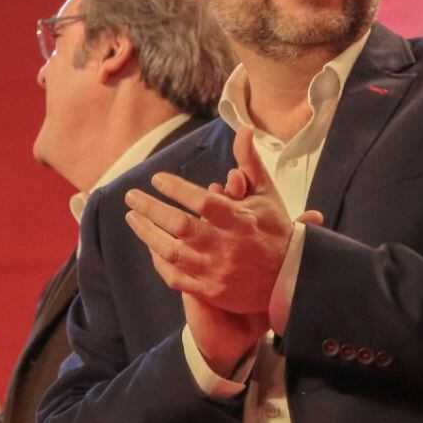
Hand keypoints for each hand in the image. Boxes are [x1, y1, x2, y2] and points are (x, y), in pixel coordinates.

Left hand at [124, 128, 295, 314]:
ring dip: (147, 233)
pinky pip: (175, 277)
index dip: (177, 188)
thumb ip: (250, 162)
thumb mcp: (266, 194)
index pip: (203, 201)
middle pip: (180, 226)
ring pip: (171, 252)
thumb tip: (244, 130)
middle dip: (150, 209)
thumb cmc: (275, 231)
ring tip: (133, 217)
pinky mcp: (210, 291)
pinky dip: (159, 260)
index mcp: (241, 221)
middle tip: (131, 196)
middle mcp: (227, 247)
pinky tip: (151, 245)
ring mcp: (216, 272)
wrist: (290, 279)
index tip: (157, 178)